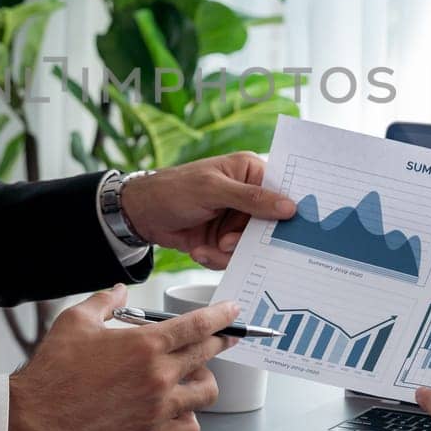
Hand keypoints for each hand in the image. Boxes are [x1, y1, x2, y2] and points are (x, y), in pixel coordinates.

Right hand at [6, 283, 238, 430]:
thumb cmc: (54, 369)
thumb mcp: (76, 320)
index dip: (221, 316)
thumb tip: (121, 291)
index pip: (198, 325)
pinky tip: (178, 409)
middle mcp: (158, 376)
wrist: (36, 415)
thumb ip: (106, 301)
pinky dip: (190, 417)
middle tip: (224, 338)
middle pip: (207, 355)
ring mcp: (158, 408)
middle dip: (220, 342)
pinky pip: (191, 428)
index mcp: (144, 344)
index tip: (233, 312)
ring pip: (206, 393)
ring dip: (203, 381)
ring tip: (191, 376)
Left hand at [119, 152, 296, 268]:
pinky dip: (216, 258)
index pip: (281, 193)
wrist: (142, 215)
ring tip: (208, 246)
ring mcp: (236, 219)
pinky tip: (200, 249)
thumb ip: (251, 198)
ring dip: (227, 252)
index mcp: (250, 172)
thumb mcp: (212, 190)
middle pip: (268, 226)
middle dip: (246, 239)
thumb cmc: (172, 190)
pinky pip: (234, 257)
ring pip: (251, 246)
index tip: (285, 231)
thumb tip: (288, 206)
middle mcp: (248, 195)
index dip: (285, 213)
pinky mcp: (225, 239)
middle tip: (226, 241)